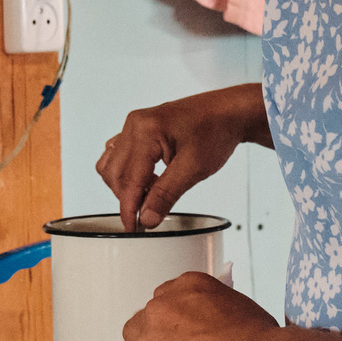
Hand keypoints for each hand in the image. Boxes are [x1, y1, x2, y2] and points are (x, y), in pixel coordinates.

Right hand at [97, 84, 270, 228]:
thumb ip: (166, 194)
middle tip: (148, 213)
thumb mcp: (194, 168)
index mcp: (146, 131)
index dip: (128, 208)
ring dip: (125, 185)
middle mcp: (135, 124)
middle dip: (128, 197)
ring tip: (152, 193)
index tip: (133, 227)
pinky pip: (119, 154)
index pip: (128, 178)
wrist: (229, 112)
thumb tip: (147, 218)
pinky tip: (150, 179)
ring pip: (112, 164)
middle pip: (114, 172)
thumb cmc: (216, 131)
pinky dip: (128, 172)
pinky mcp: (139, 129)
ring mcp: (135, 125)